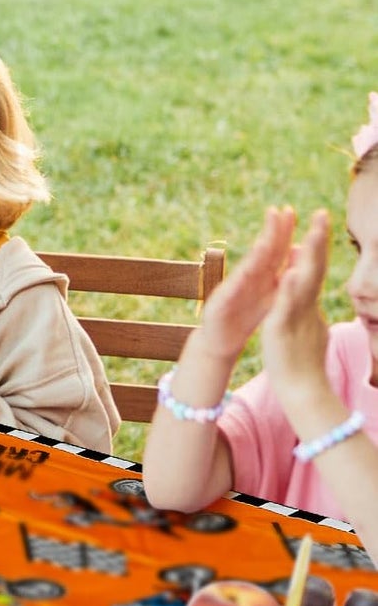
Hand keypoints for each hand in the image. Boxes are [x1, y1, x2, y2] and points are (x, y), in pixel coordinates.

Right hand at [189, 205, 296, 364]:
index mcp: (262, 275)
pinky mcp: (222, 302)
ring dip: (257, 251)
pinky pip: (234, 290)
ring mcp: (234, 288)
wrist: (219, 340)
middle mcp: (248, 277)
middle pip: (263, 251)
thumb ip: (280, 272)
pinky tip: (248, 270)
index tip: (292, 212)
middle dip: (272, 231)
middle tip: (279, 211)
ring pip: (249, 267)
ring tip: (267, 236)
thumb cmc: (244, 316)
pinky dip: (242, 280)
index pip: (277, 249)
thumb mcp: (268, 293)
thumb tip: (299, 252)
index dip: (285, 231)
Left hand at [261, 210, 332, 409]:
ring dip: (308, 258)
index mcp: (308, 305)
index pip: (314, 270)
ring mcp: (298, 318)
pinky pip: (286, 308)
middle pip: (315, 269)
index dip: (317, 245)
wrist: (304, 392)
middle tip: (322, 214)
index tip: (319, 220)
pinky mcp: (283, 330)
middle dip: (318, 241)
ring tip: (311, 233)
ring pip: (305, 284)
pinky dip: (290, 290)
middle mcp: (307, 308)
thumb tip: (304, 283)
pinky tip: (290, 272)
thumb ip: (306, 304)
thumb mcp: (307, 326)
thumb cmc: (305, 361)